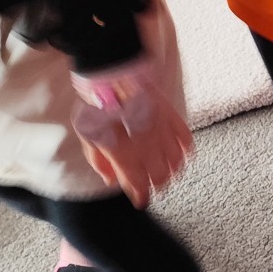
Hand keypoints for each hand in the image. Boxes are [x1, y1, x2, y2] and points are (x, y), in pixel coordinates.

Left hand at [72, 59, 193, 208]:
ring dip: (172, 173)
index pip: (138, 184)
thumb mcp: (86, 135)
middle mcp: (146, 145)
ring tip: (166, 175)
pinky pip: (186, 141)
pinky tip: (181, 156)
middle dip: (156, 186)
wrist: (111, 71)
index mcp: (123, 152)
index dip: (141, 196)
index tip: (140, 200)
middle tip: (152, 187)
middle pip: (160, 178)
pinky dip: (186, 153)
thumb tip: (110, 180)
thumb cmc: (95, 104)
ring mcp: (161, 130)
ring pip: (176, 163)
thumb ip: (98, 161)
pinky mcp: (171, 116)